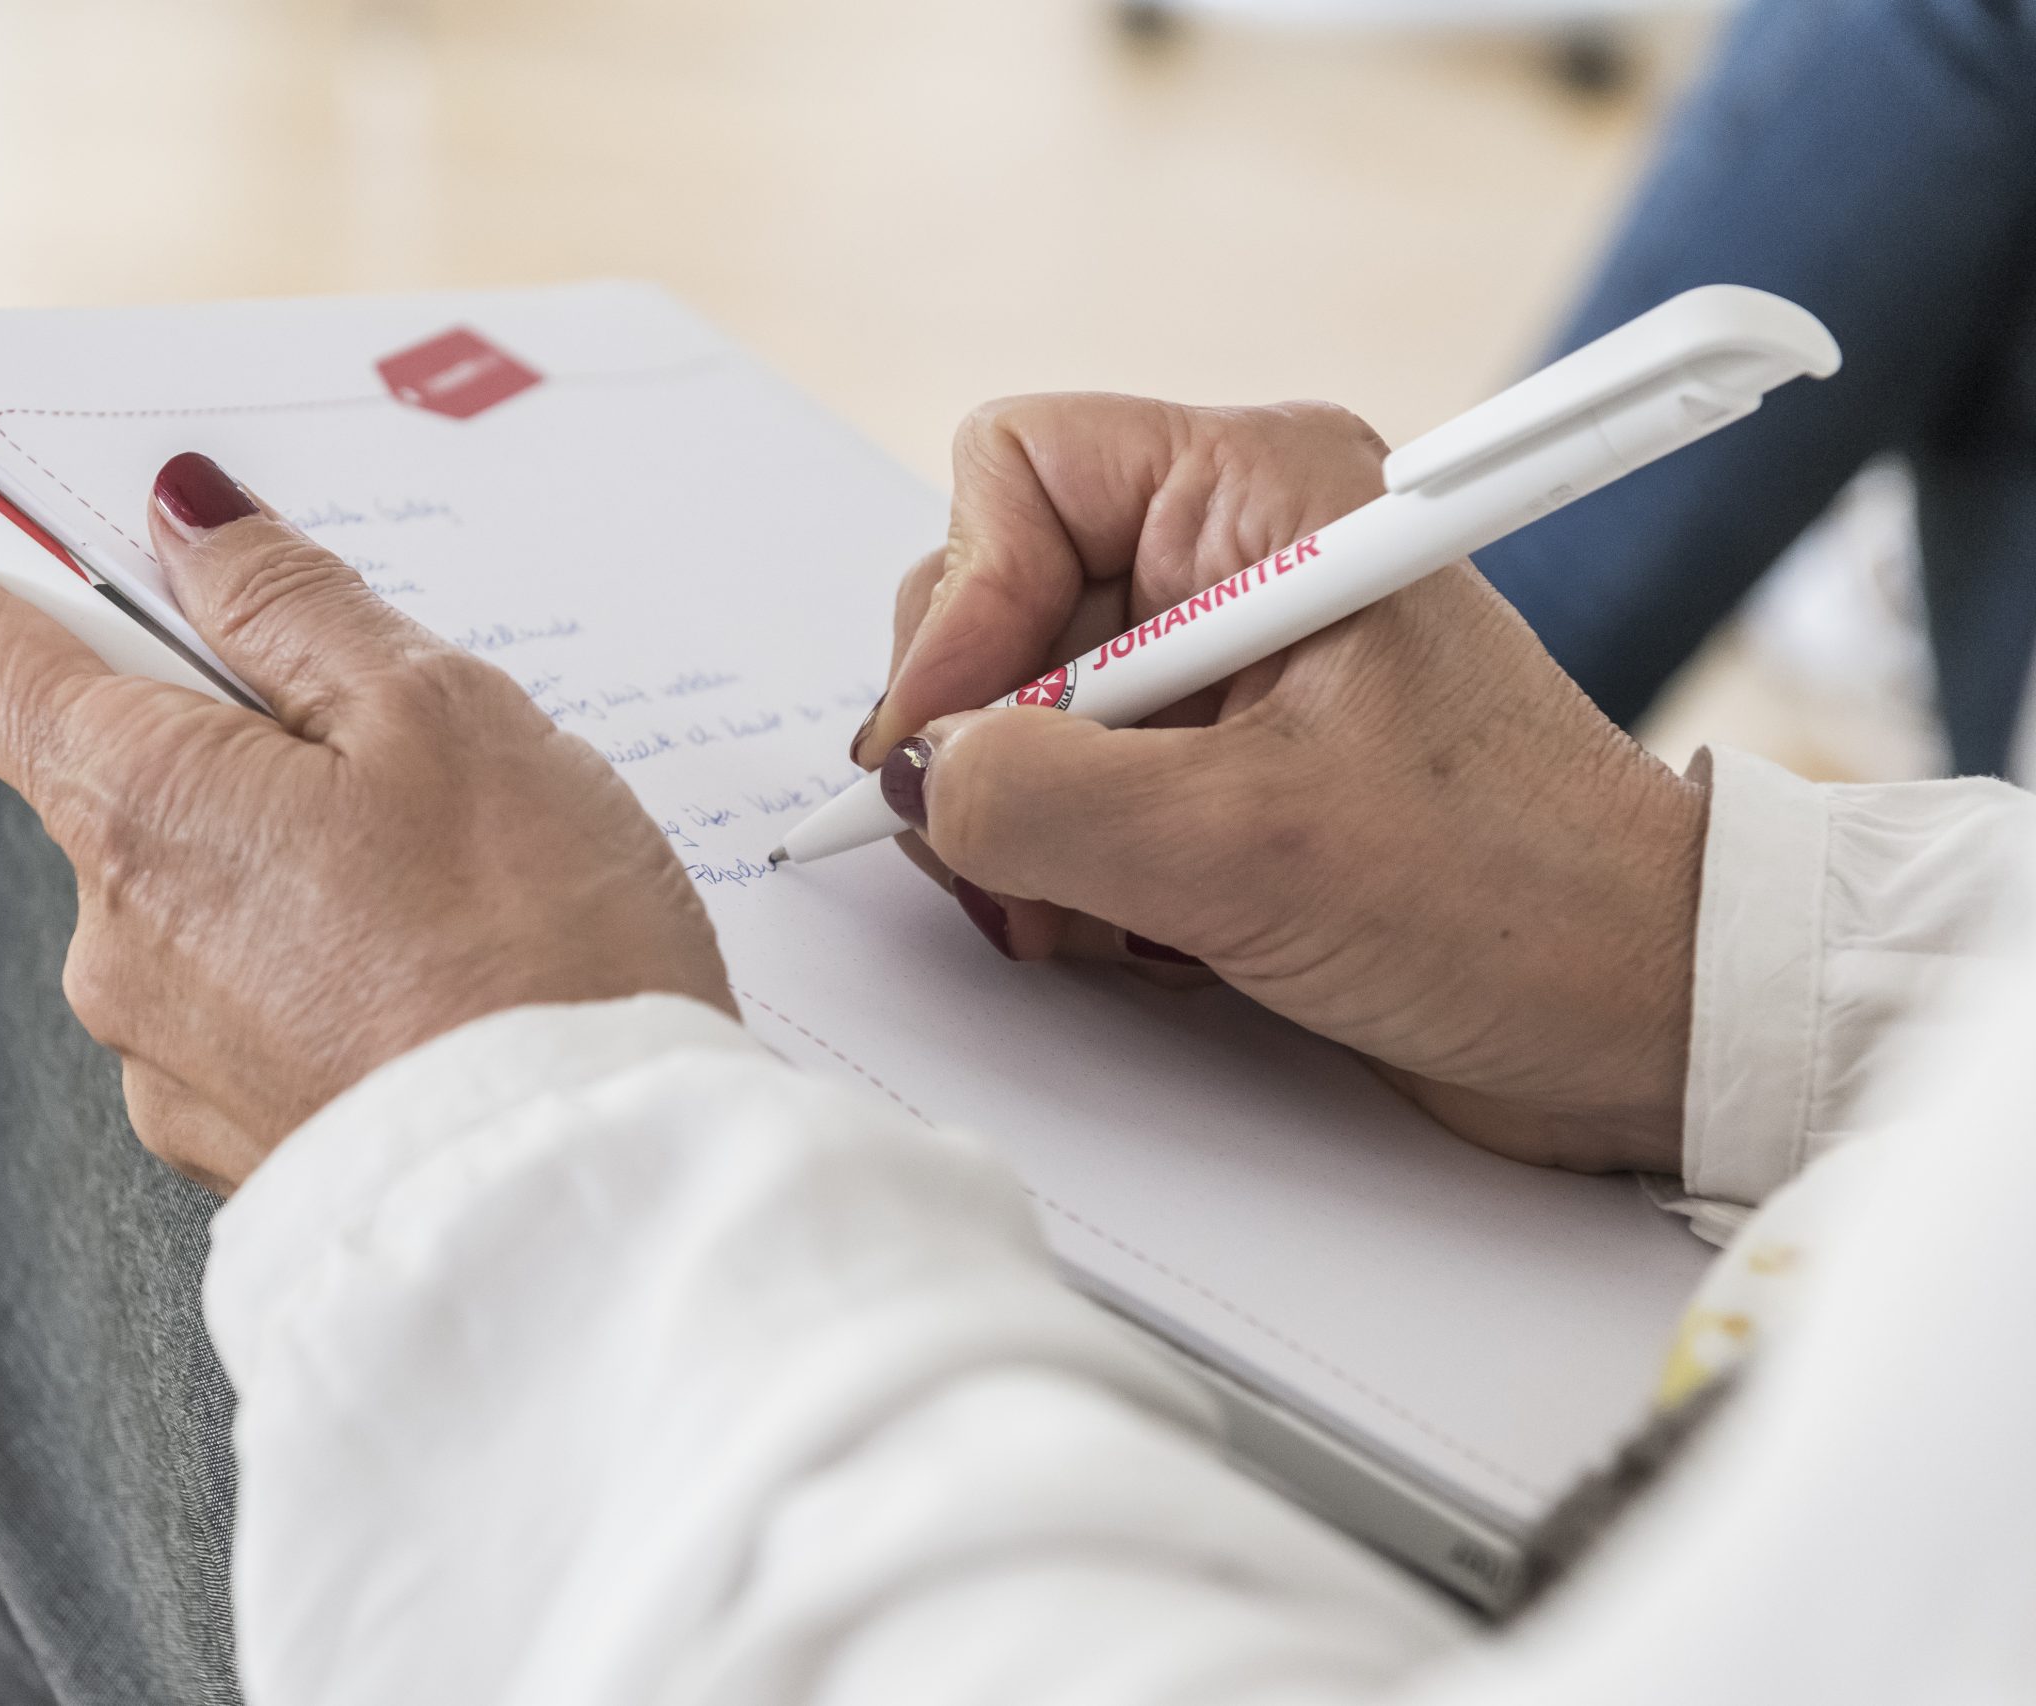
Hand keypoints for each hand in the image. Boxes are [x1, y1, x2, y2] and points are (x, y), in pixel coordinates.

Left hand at [0, 453, 733, 1192]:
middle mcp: (113, 941)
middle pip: (114, 771)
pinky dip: (320, 959)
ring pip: (197, 891)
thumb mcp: (444, 716)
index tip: (95, 537)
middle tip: (389, 725)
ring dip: (287, 849)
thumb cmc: (535, 946)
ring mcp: (166, 1058)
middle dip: (231, 726)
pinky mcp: (236, 1139)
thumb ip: (295, 605)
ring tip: (452, 871)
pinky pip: (251, 1000)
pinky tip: (442, 969)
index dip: (18, 568)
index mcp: (138, 808)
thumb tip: (188, 520)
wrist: (588, 1210)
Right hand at [854, 396, 1703, 1174]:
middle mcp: (1230, 560)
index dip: (963, 602)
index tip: (955, 737)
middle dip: (984, 737)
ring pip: (1015, 708)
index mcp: (1263, 494)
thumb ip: (1041, 793)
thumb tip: (918, 776)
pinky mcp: (1215, 767)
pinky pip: (1065, 789)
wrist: (1636, 1017)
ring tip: (1096, 912)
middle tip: (1022, 848)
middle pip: (994, 596)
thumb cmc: (1512, 900)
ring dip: (1023, 825)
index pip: (1016, 469)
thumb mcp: (1244, 848)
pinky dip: (1064, 871)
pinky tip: (1134, 931)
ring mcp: (1219, 670)